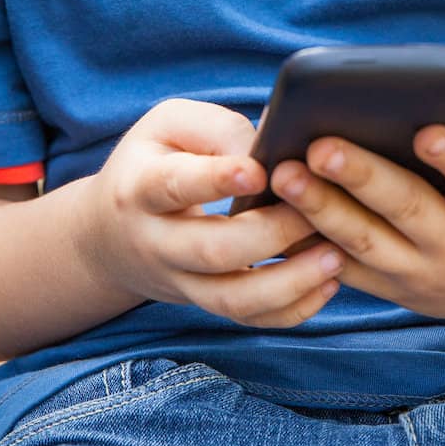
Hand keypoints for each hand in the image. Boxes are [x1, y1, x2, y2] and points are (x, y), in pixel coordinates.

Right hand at [78, 98, 347, 327]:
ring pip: (232, 298)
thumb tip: (270, 151)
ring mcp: (180, 282)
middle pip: (212, 250)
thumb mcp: (168, 126)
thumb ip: (216, 130)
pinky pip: (249, 319)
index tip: (259, 171)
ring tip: (335, 256)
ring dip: (289, 282)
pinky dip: (292, 309)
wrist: (110, 234)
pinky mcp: (206, 303)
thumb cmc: (154, 161)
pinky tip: (327, 282)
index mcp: (141, 187)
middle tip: (316, 211)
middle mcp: (156, 242)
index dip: (216, 180)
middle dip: (270, 234)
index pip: (174, 186)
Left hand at [270, 114, 444, 331]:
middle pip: (409, 211)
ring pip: (365, 243)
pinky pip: (341, 266)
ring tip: (285, 173)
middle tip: (321, 146)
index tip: (425, 131)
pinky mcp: (388, 288)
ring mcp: (420, 276)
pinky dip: (306, 240)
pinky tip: (275, 210)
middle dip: (362, 178)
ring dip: (320, 208)